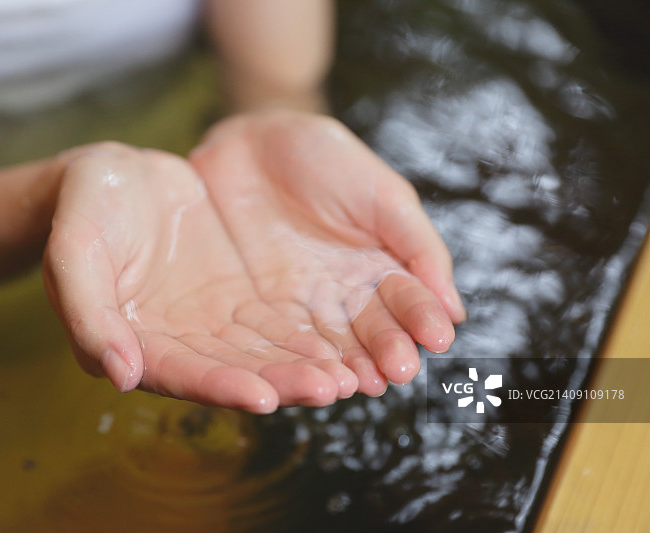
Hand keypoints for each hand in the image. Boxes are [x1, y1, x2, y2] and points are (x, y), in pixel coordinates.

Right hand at [43, 143, 360, 412]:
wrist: (115, 174)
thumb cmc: (84, 208)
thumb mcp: (74, 251)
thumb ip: (87, 314)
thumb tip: (120, 377)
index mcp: (131, 341)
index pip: (180, 374)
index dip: (220, 387)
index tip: (262, 397)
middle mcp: (176, 342)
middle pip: (232, 373)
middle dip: (280, 384)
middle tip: (329, 388)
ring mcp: (209, 322)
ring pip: (261, 353)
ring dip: (303, 366)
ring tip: (349, 374)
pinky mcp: (236, 297)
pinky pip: (276, 321)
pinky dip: (307, 334)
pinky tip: (342, 342)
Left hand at [189, 110, 465, 396]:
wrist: (251, 142)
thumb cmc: (324, 159)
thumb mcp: (381, 194)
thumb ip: (418, 247)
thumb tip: (454, 309)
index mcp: (380, 268)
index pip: (407, 303)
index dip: (422, 320)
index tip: (438, 339)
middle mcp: (344, 296)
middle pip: (370, 334)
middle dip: (388, 353)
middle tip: (400, 370)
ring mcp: (300, 305)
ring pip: (328, 345)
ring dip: (347, 367)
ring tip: (362, 384)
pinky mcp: (257, 309)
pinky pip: (277, 339)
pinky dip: (295, 360)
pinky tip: (311, 375)